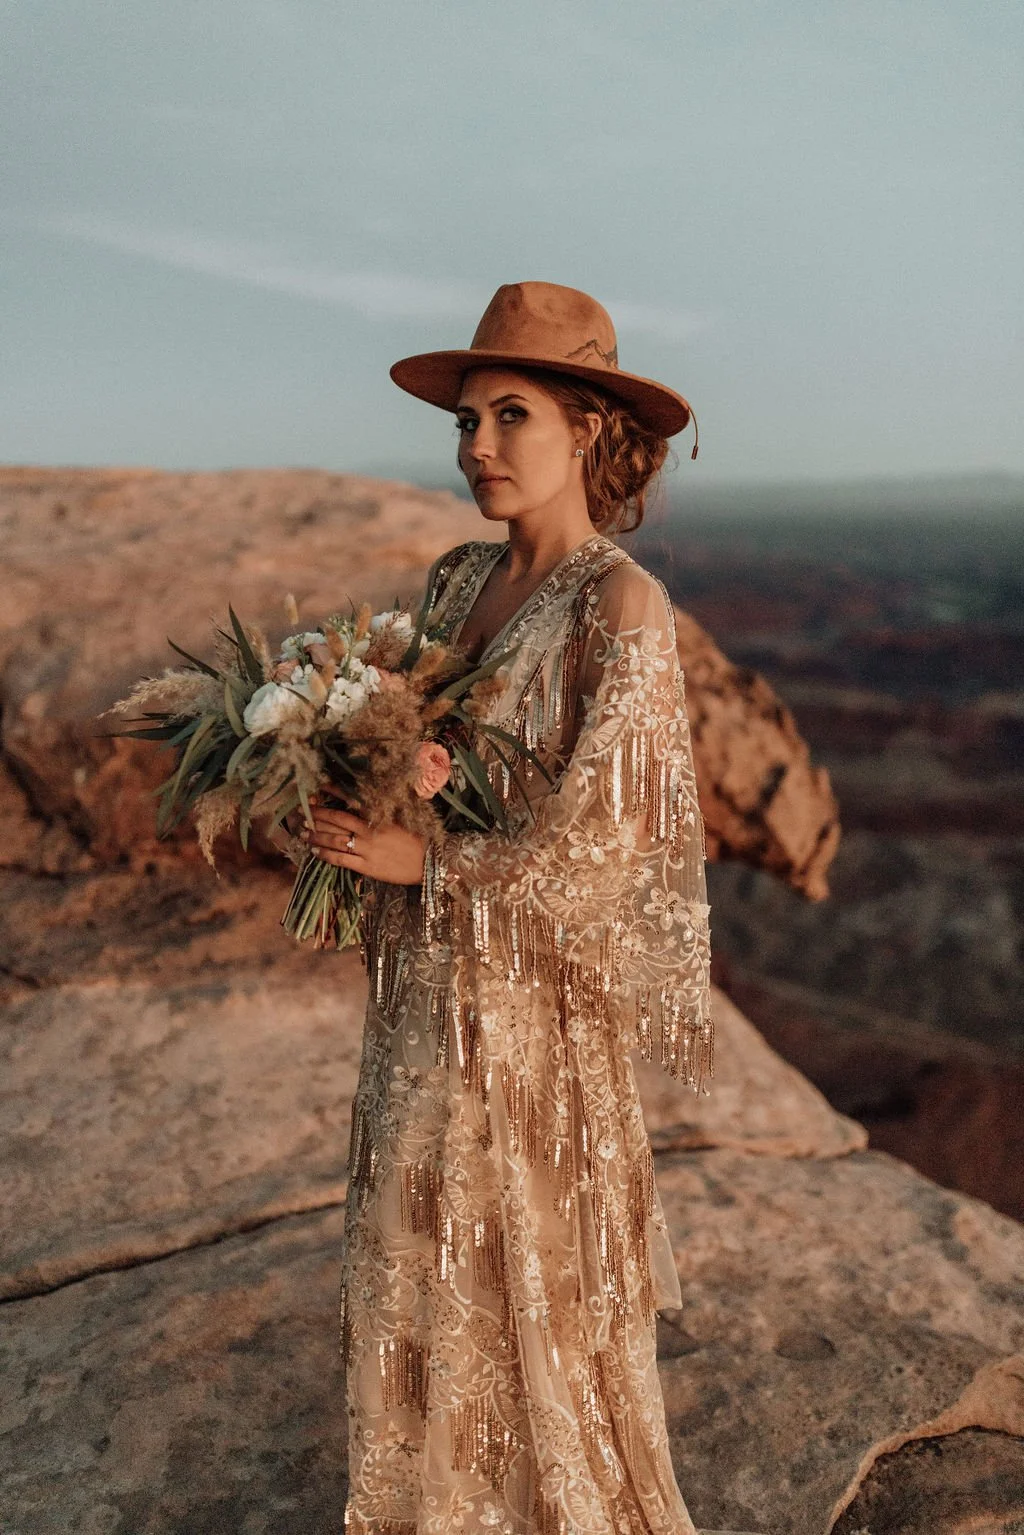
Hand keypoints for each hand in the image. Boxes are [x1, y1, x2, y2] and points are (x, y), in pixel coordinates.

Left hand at [304, 797, 426, 884]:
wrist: (431, 862)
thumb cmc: (418, 839)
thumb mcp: (401, 819)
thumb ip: (382, 811)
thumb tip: (364, 802)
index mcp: (378, 817)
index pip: (350, 801)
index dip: (333, 793)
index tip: (319, 787)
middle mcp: (369, 831)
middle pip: (336, 820)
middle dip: (317, 815)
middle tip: (302, 812)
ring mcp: (367, 849)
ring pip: (334, 840)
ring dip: (316, 835)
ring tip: (302, 832)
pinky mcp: (367, 866)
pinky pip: (341, 860)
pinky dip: (326, 855)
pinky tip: (315, 851)